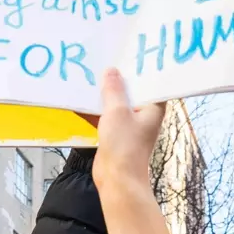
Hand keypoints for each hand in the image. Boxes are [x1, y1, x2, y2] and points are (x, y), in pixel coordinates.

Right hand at [92, 69, 164, 193]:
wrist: (117, 180)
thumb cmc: (124, 146)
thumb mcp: (117, 111)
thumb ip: (113, 89)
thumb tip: (111, 71)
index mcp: (153, 107)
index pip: (150, 82)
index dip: (140, 69)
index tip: (128, 53)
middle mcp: (144, 115)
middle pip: (131, 91)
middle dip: (118, 79)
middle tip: (105, 59)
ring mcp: (130, 125)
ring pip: (116, 104)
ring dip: (104, 94)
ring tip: (91, 74)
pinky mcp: (116, 135)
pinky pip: (105, 116)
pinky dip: (95, 109)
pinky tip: (80, 99)